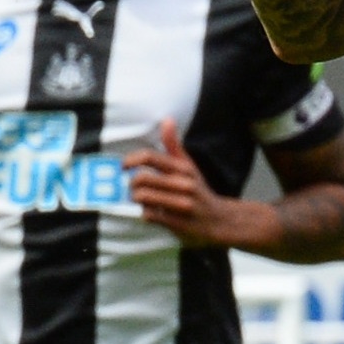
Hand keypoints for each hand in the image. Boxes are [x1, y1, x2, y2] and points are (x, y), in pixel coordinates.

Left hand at [123, 133, 261, 247]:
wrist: (220, 221)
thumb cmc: (199, 191)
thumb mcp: (188, 167)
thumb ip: (174, 146)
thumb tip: (167, 120)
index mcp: (183, 168)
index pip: (150, 157)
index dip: (131, 160)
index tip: (124, 166)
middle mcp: (183, 184)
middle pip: (142, 178)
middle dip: (131, 184)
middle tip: (134, 188)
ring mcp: (181, 204)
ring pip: (143, 197)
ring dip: (137, 199)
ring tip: (142, 200)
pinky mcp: (178, 223)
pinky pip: (149, 216)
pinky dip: (146, 214)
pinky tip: (153, 213)